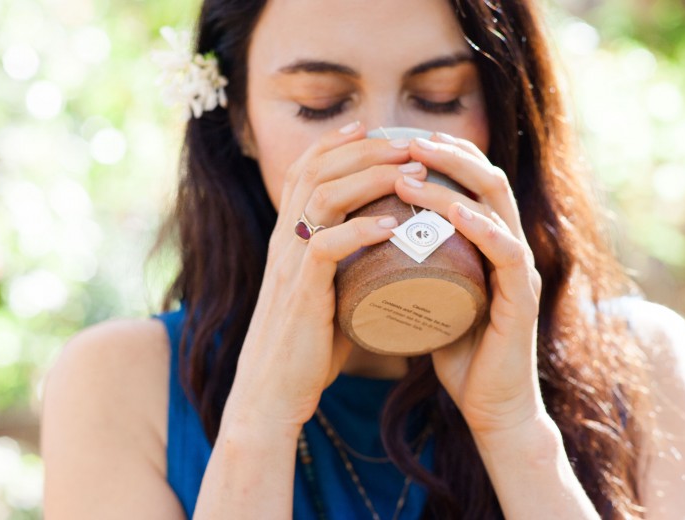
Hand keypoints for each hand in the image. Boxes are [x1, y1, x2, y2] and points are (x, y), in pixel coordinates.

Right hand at [224, 121, 424, 433]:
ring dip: (370, 177)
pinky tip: (392, 225)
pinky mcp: (300, 292)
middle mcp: (284, 239)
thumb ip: (352, 266)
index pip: (305, 169)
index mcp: (288, 235)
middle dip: (365, 148)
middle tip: (408, 143)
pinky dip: (361, 230)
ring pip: (323, 197)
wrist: (272, 392)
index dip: (337, 143)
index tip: (373, 127)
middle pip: (317, 169)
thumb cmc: (308, 347)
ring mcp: (289, 263)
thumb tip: (394, 253)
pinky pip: (327, 246)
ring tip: (412, 172)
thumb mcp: (328, 294)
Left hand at [393, 133, 545, 435]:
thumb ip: (410, 265)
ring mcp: (518, 269)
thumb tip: (363, 241)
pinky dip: (481, 227)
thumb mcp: (427, 294)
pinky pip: (506, 251)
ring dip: (451, 182)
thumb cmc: (456, 350)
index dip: (441, 153)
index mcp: (488, 241)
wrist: (489, 404)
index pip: (471, 180)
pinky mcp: (521, 298)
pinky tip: (456, 212)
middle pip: (486, 178)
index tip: (399, 140)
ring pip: (494, 205)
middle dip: (446, 152)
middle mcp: (508, 245)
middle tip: (405, 140)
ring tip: (410, 169)